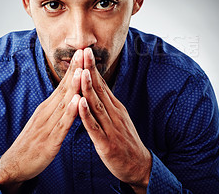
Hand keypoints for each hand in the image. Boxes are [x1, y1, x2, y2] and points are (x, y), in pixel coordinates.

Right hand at [0, 49, 83, 192]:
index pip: (63, 85)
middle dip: (75, 70)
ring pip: (63, 103)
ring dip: (73, 86)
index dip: (73, 69)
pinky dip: (70, 112)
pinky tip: (77, 102)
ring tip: (82, 71)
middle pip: (64, 89)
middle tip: (83, 53)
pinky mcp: (50, 140)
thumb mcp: (44, 122)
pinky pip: (62, 125)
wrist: (15, 164)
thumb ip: (56, 109)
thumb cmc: (32, 143)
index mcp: (47, 108)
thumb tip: (68, 95)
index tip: (81, 53)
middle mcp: (47, 112)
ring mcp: (47, 125)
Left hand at [78, 48, 151, 193]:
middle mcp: (114, 114)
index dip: (93, 67)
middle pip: (100, 89)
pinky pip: (94, 127)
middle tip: (84, 52)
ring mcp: (111, 128)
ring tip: (81, 71)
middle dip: (90, 70)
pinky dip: (86, 114)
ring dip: (88, 87)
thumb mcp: (118, 118)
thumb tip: (97, 87)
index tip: (85, 52)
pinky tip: (79, 103)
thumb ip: (107, 104)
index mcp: (115, 107)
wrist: (139, 166)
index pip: (102, 83)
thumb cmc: (125, 141)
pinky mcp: (106, 143)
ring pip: (97, 105)